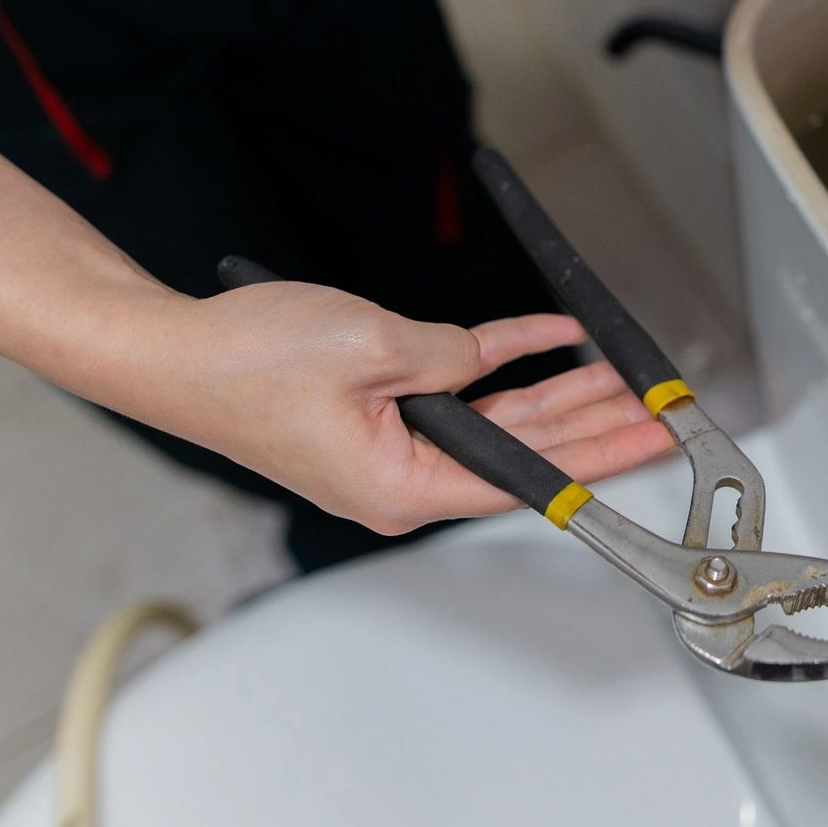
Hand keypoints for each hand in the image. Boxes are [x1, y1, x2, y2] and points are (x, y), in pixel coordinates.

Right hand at [164, 281, 671, 534]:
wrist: (170, 349)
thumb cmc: (243, 365)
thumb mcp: (372, 348)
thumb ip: (450, 357)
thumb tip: (486, 359)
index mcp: (402, 488)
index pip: (526, 479)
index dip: (598, 457)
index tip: (646, 444)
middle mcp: (404, 480)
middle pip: (524, 453)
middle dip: (596, 426)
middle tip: (657, 413)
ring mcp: (393, 448)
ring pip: (501, 419)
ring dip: (561, 392)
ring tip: (623, 381)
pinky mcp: (379, 412)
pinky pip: (459, 387)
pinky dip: (502, 359)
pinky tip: (550, 338)